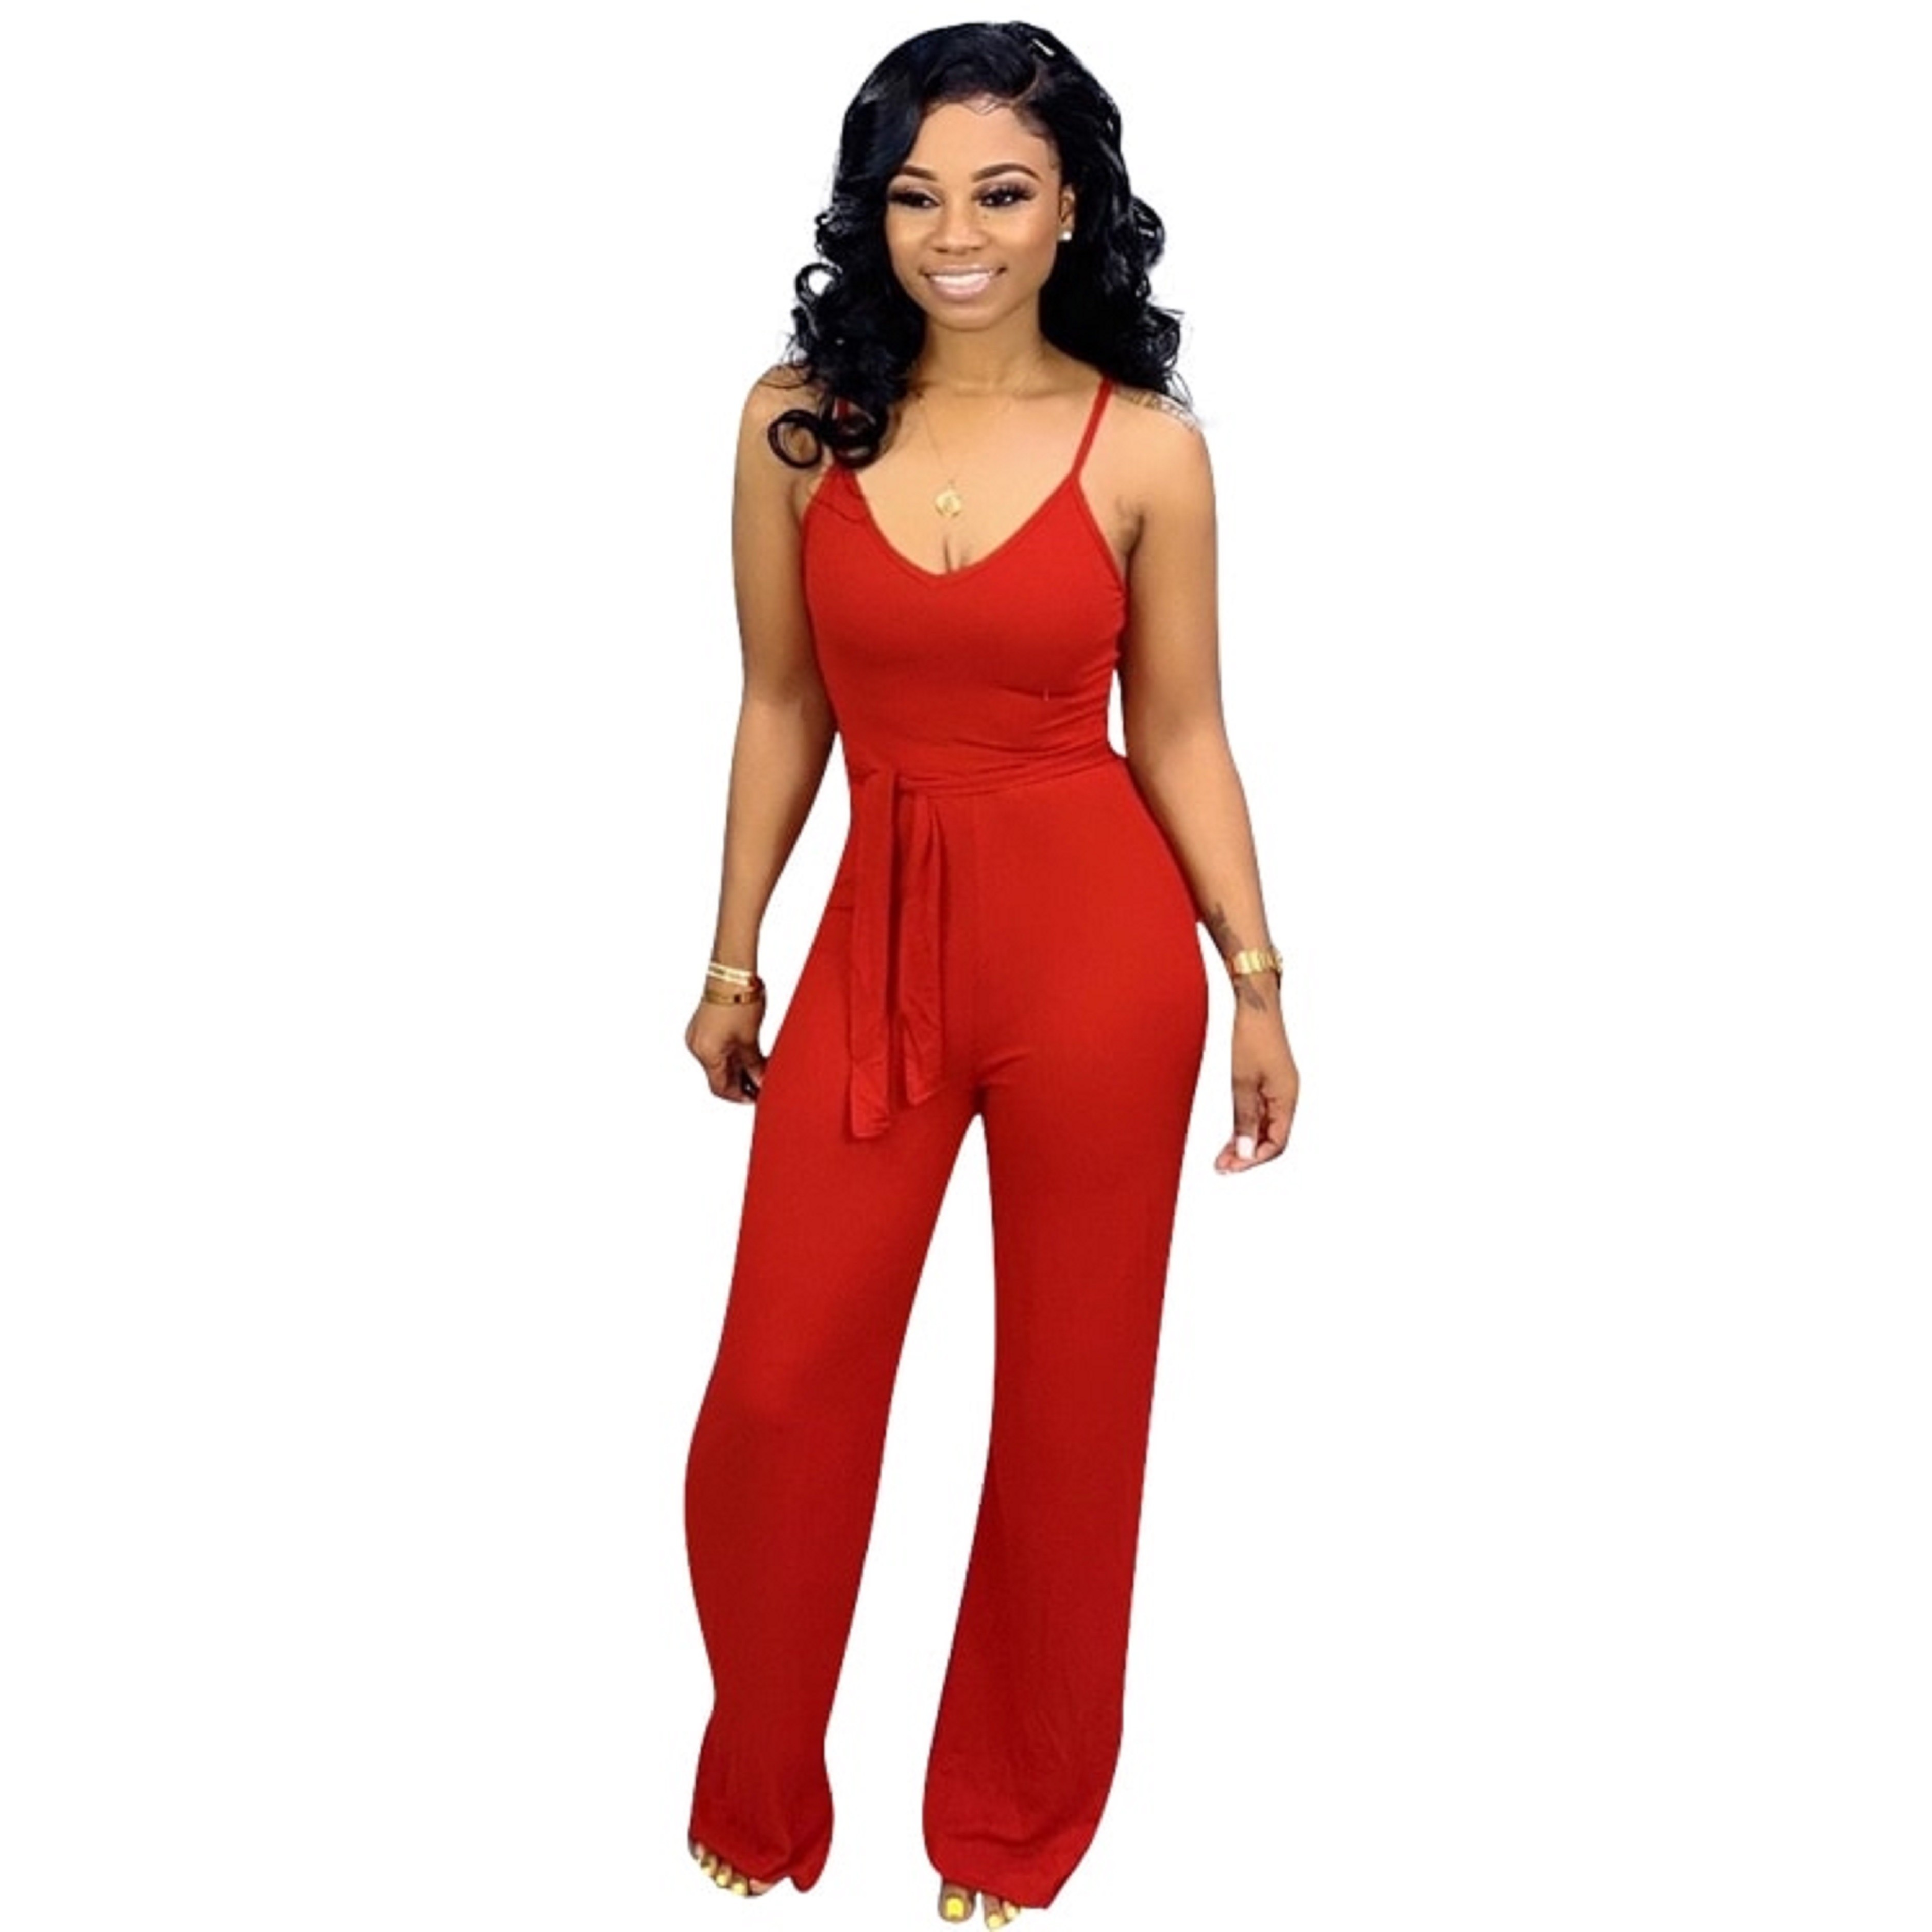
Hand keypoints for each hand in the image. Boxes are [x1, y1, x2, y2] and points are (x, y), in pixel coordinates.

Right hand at [685, 998, 766, 1103]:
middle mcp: (697, 1046)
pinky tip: (751, 1055)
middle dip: (742, 1081)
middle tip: (763, 1083)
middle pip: (719, 1075)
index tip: (757, 1097)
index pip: (720, 1088)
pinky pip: (718, 1048)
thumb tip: (761, 1082)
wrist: (732, 972)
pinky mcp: (704, 1025)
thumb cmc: (739, 1001)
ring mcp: (699, 1035)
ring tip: (761, 1068)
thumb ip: (754, 1065)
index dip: (740, 1096)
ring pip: (720, 1061)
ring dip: (739, 1068)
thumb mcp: (750, 1040)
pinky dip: (733, 1054)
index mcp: (706, 1054)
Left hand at [1215, 998, 1297, 1172]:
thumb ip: (1244, 1119)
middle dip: (1248, 1154)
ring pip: (1265, 1127)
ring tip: (1223, 1155)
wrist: (1256, 1006)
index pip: (1276, 1143)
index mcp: (1287, 1099)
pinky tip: (1232, 1134)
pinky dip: (1246, 1125)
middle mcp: (1286, 1097)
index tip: (1233, 1166)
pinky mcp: (1269, 1082)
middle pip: (1271, 1138)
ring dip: (1245, 1142)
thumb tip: (1245, 1151)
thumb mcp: (1242, 1082)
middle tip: (1223, 1165)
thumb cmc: (1253, 1036)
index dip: (1254, 1158)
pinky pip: (1260, 1113)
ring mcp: (1278, 1090)